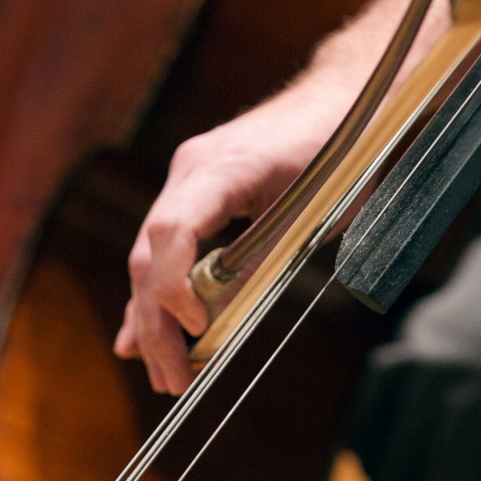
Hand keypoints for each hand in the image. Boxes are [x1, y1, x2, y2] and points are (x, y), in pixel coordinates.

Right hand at [115, 96, 335, 393]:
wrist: (344, 99)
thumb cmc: (341, 153)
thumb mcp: (311, 216)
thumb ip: (259, 266)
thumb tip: (214, 325)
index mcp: (220, 166)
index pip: (171, 231)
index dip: (175, 287)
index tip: (197, 332)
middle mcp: (189, 171)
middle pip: (149, 255)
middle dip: (156, 324)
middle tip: (172, 382)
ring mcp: (185, 181)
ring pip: (149, 258)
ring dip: (151, 319)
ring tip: (161, 376)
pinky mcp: (193, 194)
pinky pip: (164, 250)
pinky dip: (157, 295)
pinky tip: (137, 339)